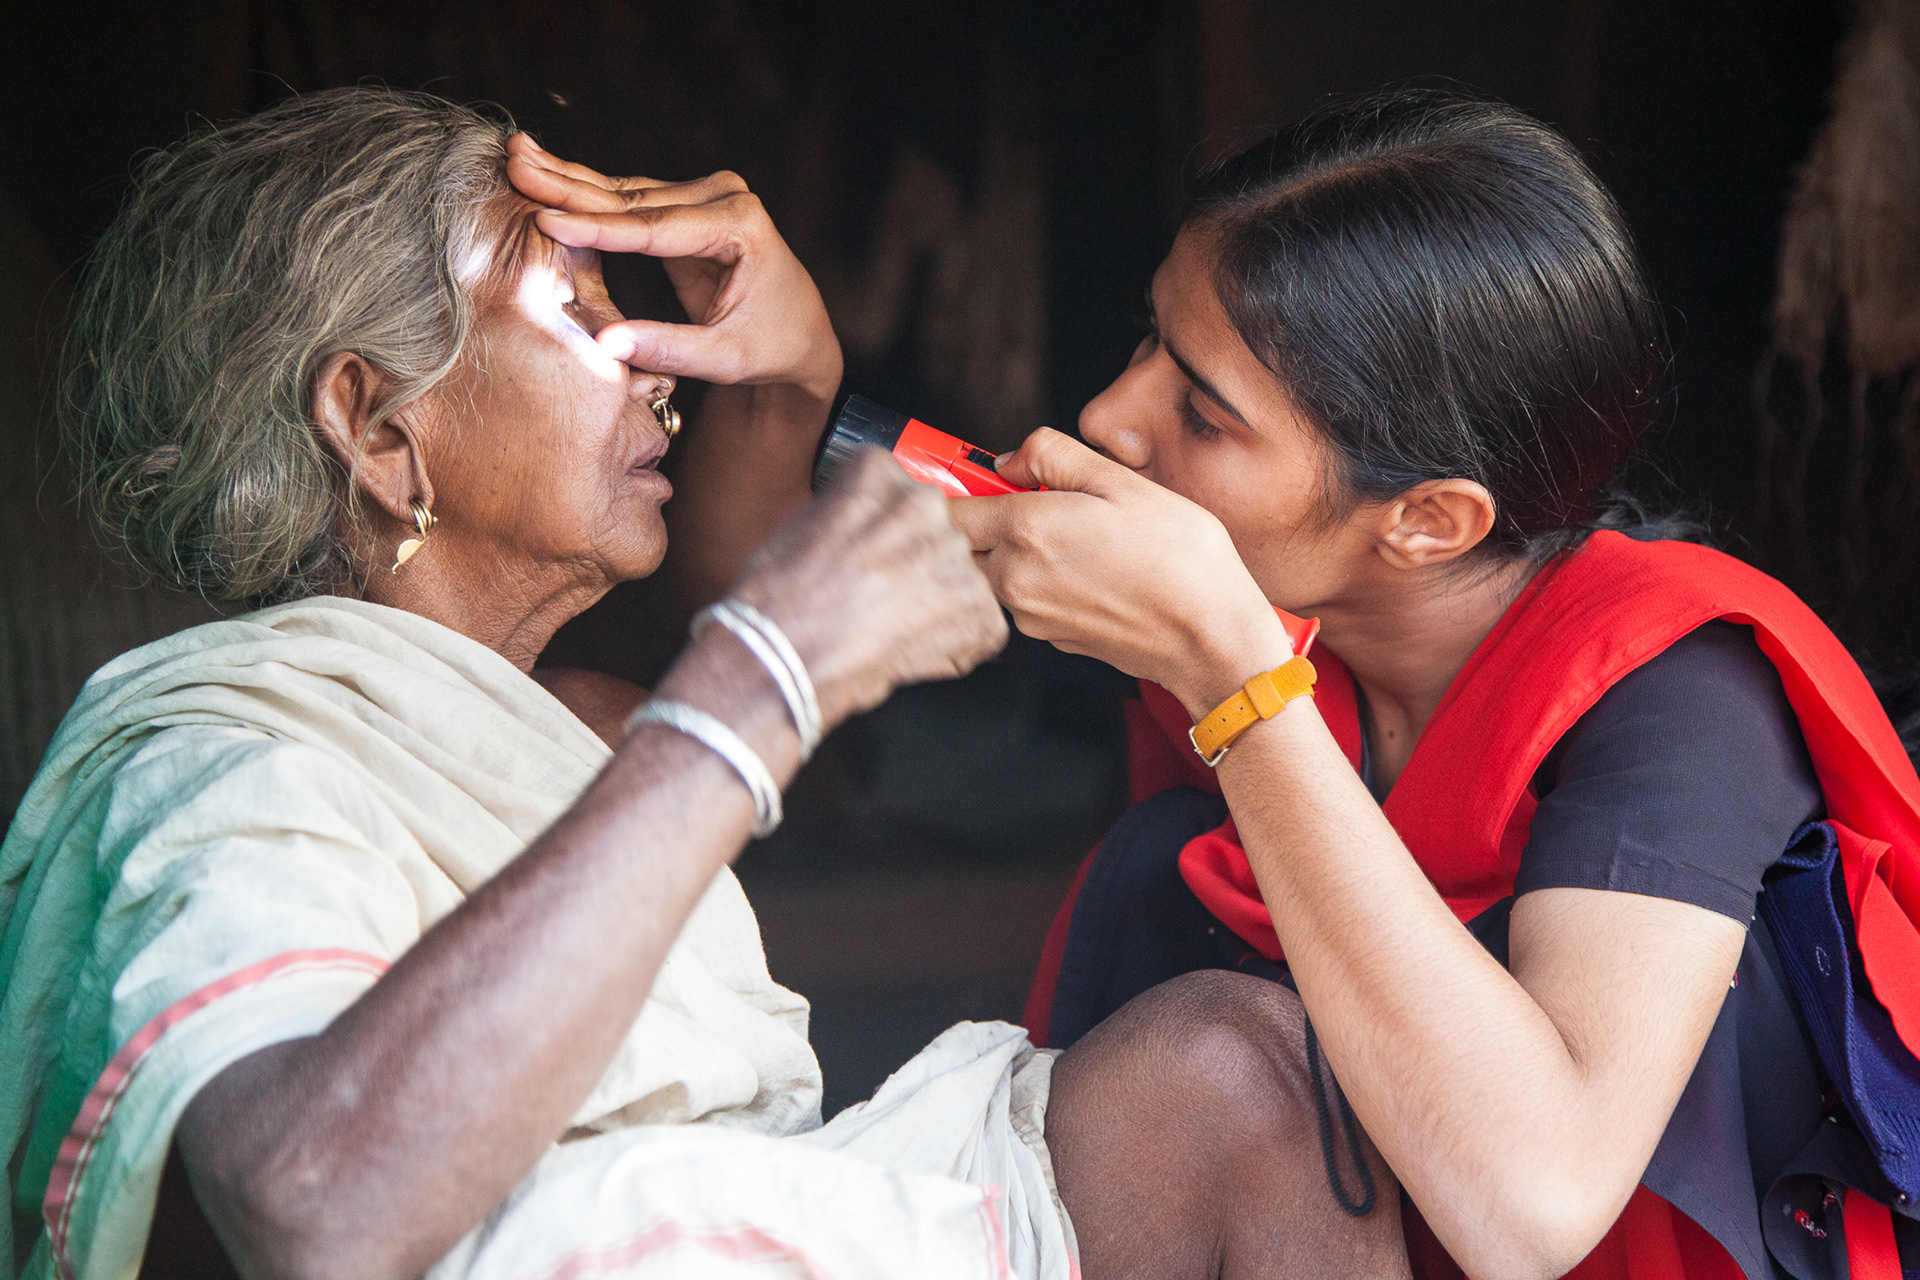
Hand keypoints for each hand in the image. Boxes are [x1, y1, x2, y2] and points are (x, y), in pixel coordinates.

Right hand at [506, 134, 842, 401]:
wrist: (802, 336)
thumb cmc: (772, 349)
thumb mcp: (725, 358)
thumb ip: (669, 349)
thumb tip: (607, 346)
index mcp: (741, 225)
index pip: (655, 228)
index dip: (597, 227)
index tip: (546, 221)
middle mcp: (724, 198)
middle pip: (633, 197)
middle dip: (570, 185)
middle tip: (516, 164)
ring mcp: (705, 196)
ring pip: (625, 191)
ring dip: (569, 179)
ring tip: (518, 157)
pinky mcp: (686, 207)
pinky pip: (628, 202)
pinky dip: (586, 194)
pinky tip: (546, 175)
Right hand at [726, 448, 1008, 725]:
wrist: (782, 655)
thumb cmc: (777, 601)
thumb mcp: (802, 525)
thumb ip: (850, 515)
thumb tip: (867, 532)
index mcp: (878, 473)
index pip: (899, 493)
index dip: (883, 535)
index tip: (869, 557)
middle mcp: (924, 504)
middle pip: (933, 533)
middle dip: (915, 567)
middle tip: (879, 599)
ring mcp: (953, 554)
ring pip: (958, 578)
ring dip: (935, 604)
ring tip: (889, 628)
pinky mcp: (977, 607)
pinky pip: (980, 625)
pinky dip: (955, 645)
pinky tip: (910, 650)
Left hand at [946, 428, 1289, 714]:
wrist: (1210, 638)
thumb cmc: (1180, 559)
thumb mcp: (1122, 482)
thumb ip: (1052, 456)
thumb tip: (1008, 461)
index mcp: (1026, 531)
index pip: (950, 509)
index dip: (960, 487)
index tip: (978, 478)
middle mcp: (1015, 579)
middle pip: (965, 545)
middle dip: (987, 520)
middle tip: (1036, 500)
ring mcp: (1029, 616)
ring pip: (995, 573)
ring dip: (1016, 552)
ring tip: (1077, 536)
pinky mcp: (1049, 638)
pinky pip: (1026, 599)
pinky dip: (1043, 581)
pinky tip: (1093, 570)